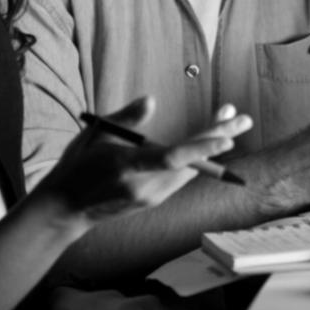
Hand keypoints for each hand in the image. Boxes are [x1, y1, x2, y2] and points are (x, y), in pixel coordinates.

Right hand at [37, 97, 251, 223]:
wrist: (65, 210)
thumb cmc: (77, 165)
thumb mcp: (95, 134)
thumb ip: (125, 117)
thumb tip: (151, 100)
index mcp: (127, 167)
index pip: (172, 158)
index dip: (201, 147)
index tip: (227, 137)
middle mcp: (144, 186)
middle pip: (191, 162)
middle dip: (219, 137)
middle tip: (244, 119)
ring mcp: (151, 196)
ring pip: (190, 168)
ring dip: (211, 143)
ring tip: (230, 117)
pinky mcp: (155, 200)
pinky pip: (181, 174)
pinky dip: (197, 155)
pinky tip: (210, 138)